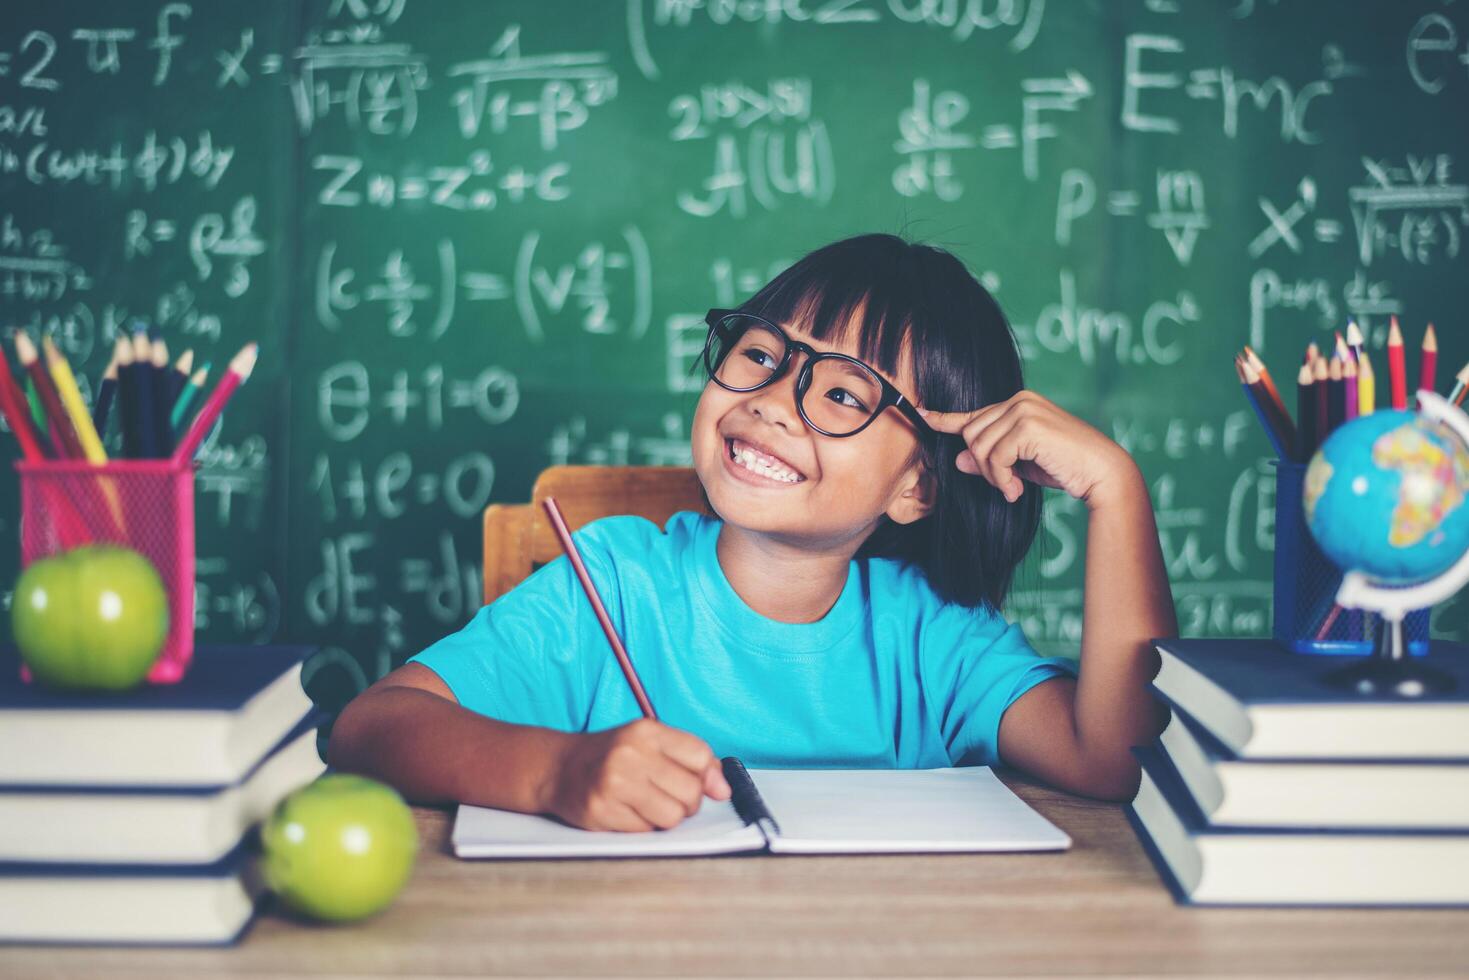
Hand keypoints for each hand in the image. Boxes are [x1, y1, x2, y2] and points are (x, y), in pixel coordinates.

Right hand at [546, 718, 731, 831]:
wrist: (560, 768)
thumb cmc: (613, 756)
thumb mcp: (651, 743)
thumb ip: (691, 760)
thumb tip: (723, 789)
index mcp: (646, 730)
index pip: (700, 756)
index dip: (705, 775)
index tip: (697, 781)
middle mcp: (630, 753)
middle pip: (691, 792)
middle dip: (687, 802)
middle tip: (668, 796)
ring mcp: (614, 783)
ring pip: (673, 817)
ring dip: (667, 817)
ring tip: (649, 805)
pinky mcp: (602, 811)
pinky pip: (646, 831)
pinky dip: (643, 826)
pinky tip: (628, 811)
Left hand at [920, 391, 1138, 508]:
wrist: (1102, 473)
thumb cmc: (1066, 468)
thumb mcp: (1021, 465)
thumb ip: (992, 458)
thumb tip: (959, 459)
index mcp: (1018, 404)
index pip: (974, 413)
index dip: (945, 419)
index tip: (921, 414)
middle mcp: (1019, 400)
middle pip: (971, 434)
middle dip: (983, 466)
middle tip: (1005, 485)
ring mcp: (1024, 410)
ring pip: (979, 447)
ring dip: (993, 476)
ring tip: (1013, 488)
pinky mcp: (1027, 426)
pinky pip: (994, 457)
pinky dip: (1001, 479)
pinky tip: (1017, 490)